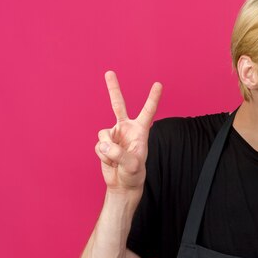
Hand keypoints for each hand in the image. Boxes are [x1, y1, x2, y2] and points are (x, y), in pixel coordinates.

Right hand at [95, 71, 161, 193]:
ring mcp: (114, 135)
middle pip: (118, 105)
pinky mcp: (103, 143)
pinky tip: (110, 162)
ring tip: (116, 160)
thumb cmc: (134, 175)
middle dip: (113, 88)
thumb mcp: (132, 165)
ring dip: (108, 149)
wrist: (123, 185)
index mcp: (140, 131)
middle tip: (109, 72)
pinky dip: (103, 156)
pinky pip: (98, 145)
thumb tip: (103, 144)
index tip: (159, 84)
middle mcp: (126, 129)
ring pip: (103, 133)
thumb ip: (119, 153)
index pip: (148, 112)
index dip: (153, 98)